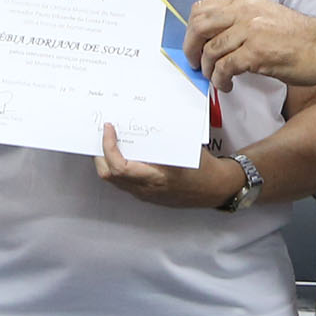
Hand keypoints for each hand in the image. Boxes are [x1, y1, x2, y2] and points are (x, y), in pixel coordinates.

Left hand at [94, 125, 243, 208]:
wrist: (215, 188)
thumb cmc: (203, 167)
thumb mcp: (183, 146)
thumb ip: (161, 138)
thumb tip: (141, 119)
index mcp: (156, 178)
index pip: (119, 167)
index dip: (108, 147)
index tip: (109, 128)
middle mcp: (147, 189)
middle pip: (109, 175)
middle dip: (100, 154)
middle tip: (103, 135)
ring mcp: (146, 195)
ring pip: (115, 180)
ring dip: (107, 161)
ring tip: (110, 142)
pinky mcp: (148, 196)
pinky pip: (124, 182)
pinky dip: (118, 166)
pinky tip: (124, 153)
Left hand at [185, 0, 315, 91]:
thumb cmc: (300, 36)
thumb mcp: (265, 14)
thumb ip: (240, 19)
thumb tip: (215, 36)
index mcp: (245, 0)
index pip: (203, 8)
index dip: (191, 29)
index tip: (192, 43)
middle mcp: (245, 11)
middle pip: (199, 26)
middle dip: (191, 48)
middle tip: (194, 63)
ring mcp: (250, 31)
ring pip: (210, 50)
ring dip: (208, 69)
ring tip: (215, 77)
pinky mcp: (256, 53)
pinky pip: (224, 68)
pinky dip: (220, 79)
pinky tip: (227, 84)